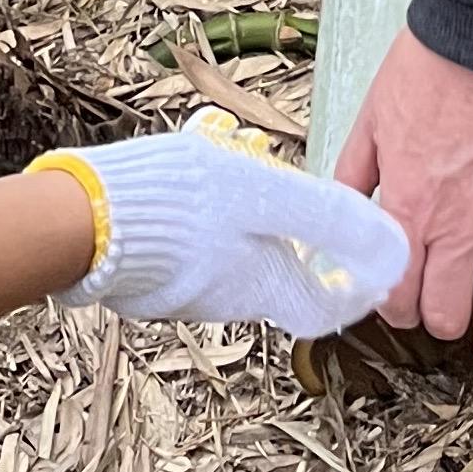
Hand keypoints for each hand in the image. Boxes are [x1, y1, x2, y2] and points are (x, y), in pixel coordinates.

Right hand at [60, 113, 411, 336]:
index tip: (370, 261)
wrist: (85, 222)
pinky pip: (197, 248)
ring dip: (246, 219)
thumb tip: (387, 243)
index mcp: (264, 288)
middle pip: (281, 278)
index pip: (326, 307)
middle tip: (295, 192)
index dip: (356, 286)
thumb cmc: (178, 205)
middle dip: (296, 240)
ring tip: (234, 164)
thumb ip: (325, 215)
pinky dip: (207, 218)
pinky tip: (191, 177)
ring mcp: (189, 291)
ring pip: (236, 259)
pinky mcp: (156, 273)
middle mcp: (230, 300)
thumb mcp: (263, 193)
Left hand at [336, 31, 472, 364]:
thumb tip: (333, 223)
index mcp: (410, 207)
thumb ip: (351, 181)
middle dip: (439, 321)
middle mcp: (459, 227)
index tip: (399, 303)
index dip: (395, 308)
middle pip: (448, 312)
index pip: (399, 293)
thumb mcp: (370, 122)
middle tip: (440, 313)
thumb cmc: (429, 71)